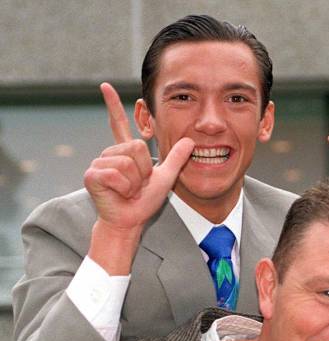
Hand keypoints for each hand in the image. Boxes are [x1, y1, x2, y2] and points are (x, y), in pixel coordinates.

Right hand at [84, 83, 193, 231]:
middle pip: (137, 148)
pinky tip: (119, 194)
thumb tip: (191, 141)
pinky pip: (117, 175)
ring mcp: (99, 163)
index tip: (106, 86)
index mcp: (125, 153)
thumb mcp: (165, 178)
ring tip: (128, 191)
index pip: (120, 124)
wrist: (130, 221)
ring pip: (128, 163)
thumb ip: (176, 159)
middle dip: (144, 171)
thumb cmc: (143, 203)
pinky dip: (125, 189)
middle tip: (137, 186)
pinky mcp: (92, 175)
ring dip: (135, 183)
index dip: (113, 105)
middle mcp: (110, 154)